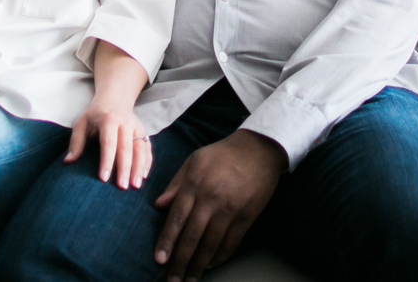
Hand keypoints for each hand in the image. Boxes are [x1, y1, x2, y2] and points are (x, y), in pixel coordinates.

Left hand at [65, 94, 152, 189]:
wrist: (115, 98)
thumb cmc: (95, 114)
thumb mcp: (82, 123)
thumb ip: (76, 142)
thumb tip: (68, 162)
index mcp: (108, 120)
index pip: (108, 143)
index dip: (106, 161)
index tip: (103, 179)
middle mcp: (125, 123)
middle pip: (127, 148)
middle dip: (125, 169)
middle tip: (122, 187)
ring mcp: (137, 128)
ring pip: (140, 149)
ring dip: (139, 168)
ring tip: (135, 186)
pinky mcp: (144, 132)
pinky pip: (148, 149)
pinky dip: (147, 163)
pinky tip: (143, 177)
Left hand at [153, 129, 285, 281]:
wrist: (258, 149)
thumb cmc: (223, 154)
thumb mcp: (194, 160)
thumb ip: (176, 183)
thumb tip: (158, 205)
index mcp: (194, 184)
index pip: (177, 218)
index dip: (167, 241)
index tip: (159, 260)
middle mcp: (210, 199)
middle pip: (192, 236)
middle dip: (180, 262)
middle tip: (172, 280)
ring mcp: (229, 209)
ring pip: (211, 244)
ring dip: (199, 265)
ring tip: (190, 279)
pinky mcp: (246, 216)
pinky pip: (230, 242)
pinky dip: (219, 257)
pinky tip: (210, 265)